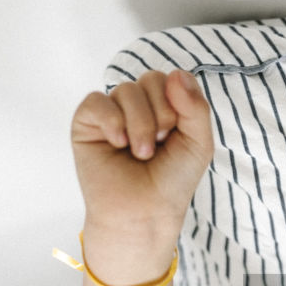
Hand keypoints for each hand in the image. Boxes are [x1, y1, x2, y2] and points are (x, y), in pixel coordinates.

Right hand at [71, 69, 213, 252]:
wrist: (145, 212)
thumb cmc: (171, 181)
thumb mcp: (198, 143)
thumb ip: (196, 107)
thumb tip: (176, 74)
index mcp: (165, 105)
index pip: (173, 78)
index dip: (180, 104)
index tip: (177, 135)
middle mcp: (138, 105)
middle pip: (151, 79)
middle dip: (162, 115)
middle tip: (159, 146)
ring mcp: (112, 112)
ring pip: (126, 90)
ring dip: (140, 125)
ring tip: (141, 154)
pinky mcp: (86, 122)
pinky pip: (97, 101)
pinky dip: (112, 121)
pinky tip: (118, 144)